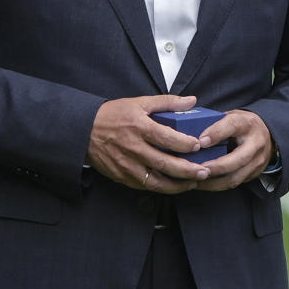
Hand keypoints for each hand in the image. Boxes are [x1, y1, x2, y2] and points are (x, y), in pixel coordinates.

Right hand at [86, 94, 213, 192]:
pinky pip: (144, 186)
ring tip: (193, 183)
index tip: (198, 146)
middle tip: (205, 171)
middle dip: (188, 170)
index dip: (185, 144)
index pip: (167, 138)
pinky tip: (173, 185)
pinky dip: (161, 188)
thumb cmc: (113, 115)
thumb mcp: (139, 102)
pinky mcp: (121, 176)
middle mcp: (133, 148)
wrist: (84, 130)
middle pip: (165, 163)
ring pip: (156, 181)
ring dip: (177, 185)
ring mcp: (126, 165)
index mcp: (139, 127)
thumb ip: (167, 102)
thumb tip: (191, 101)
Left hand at [192, 109, 274, 190]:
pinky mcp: (254, 174)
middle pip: (238, 159)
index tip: (200, 142)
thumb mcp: (230, 117)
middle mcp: (255, 143)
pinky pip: (235, 183)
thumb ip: (214, 123)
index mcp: (246, 123)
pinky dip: (217, 185)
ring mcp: (257, 160)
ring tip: (196, 181)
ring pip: (235, 176)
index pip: (232, 126)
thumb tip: (188, 131)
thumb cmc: (241, 125)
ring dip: (213, 182)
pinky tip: (203, 184)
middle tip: (197, 169)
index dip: (216, 133)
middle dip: (216, 166)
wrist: (266, 134)